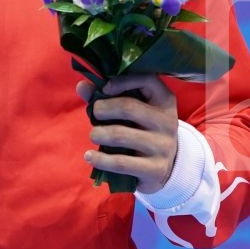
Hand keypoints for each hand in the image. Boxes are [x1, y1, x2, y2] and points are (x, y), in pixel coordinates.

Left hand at [76, 73, 177, 193]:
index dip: (123, 80)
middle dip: (103, 108)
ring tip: (93, 135)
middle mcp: (167, 121)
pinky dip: (100, 159)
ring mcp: (163, 146)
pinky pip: (121, 162)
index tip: (105, 87)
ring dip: (99, 133)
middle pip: (128, 107)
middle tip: (94, 113)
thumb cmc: (142, 131)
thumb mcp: (132, 112)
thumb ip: (106, 97)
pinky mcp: (155, 169)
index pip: (148, 80)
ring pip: (121, 135)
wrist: (164, 168)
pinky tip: (89, 156)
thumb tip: (82, 86)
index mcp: (164, 100)